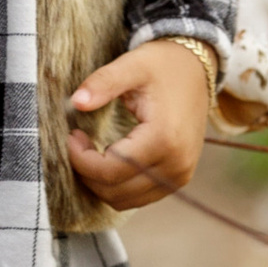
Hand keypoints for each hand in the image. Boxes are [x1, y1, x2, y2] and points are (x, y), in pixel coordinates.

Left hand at [65, 38, 213, 211]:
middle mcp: (176, 164)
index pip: (110, 170)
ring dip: (100, 183)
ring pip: (125, 201)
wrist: (196, 68)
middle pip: (116, 191)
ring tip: (90, 153)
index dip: (81, 160)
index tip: (71, 136)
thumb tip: (76, 102)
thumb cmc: (162, 65)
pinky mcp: (179, 178)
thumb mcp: (132, 65)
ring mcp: (180, 175)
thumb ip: (103, 82)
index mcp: (164, 138)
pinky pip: (140, 198)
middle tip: (77, 143)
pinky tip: (108, 161)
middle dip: (87, 172)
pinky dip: (117, 187)